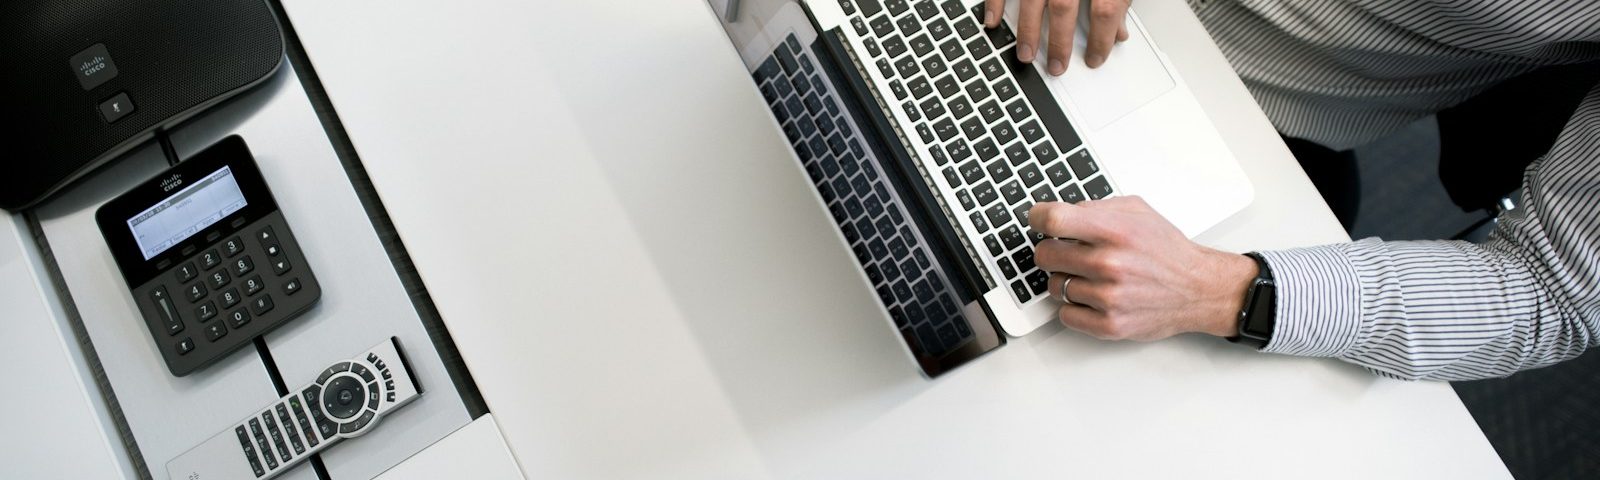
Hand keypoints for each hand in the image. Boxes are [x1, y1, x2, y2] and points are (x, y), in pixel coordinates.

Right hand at [983, 0, 1130, 74]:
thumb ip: (1118, 1)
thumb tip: (1119, 31)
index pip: (1105, 11)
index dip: (1102, 39)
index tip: (1095, 59)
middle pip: (1065, 9)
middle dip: (1059, 43)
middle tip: (1056, 67)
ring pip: (1033, 1)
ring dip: (1027, 31)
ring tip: (1025, 55)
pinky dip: (995, 4)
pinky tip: (994, 23)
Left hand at [1027, 197, 1255, 340]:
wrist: (1198, 289)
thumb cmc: (1167, 251)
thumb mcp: (1137, 211)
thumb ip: (1096, 207)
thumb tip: (1060, 212)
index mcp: (1115, 231)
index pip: (1053, 220)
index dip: (1038, 218)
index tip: (1037, 220)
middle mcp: (1110, 264)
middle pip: (1044, 255)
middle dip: (1052, 251)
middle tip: (1067, 252)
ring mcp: (1108, 297)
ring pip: (1054, 286)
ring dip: (1066, 280)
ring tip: (1091, 276)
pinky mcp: (1109, 325)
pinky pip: (1065, 315)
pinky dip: (1074, 307)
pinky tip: (1092, 297)